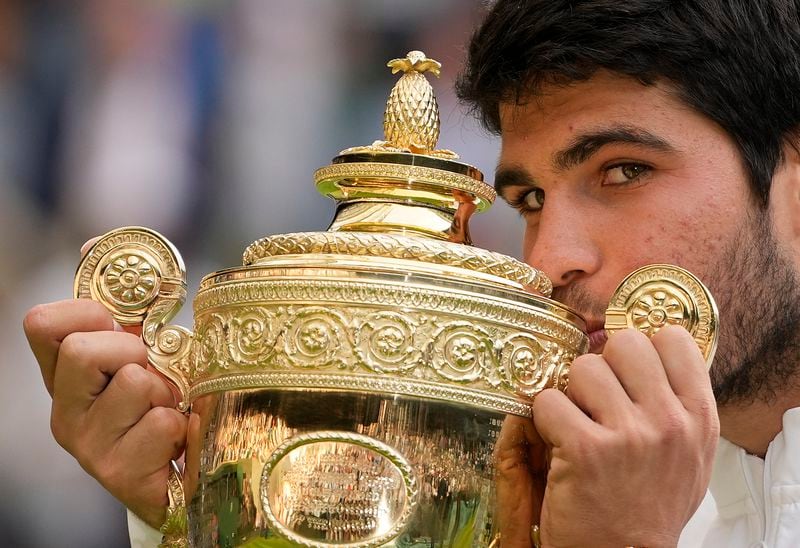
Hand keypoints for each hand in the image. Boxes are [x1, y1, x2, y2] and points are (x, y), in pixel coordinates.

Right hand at [23, 298, 187, 528]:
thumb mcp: (141, 350)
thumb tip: (93, 243)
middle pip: (82, 350)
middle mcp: (65, 411)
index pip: (41, 324)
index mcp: (64, 375)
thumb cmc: (159, 402)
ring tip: (168, 408)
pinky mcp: (118, 474)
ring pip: (134, 383)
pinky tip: (176, 438)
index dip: (85, 311)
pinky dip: (182, 424)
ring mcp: (87, 446)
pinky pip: (162, 423)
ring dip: (166, 391)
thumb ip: (122, 307)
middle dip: (132, 351)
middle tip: (151, 372)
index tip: (116, 325)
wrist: (180, 472)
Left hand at [496, 326, 718, 546]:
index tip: (628, 369)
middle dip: (603, 365)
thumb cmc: (651, 506)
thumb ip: (676, 403)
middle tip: (597, 399)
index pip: (672, 339)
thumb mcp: (688, 454)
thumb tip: (654, 349)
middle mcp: (670, 421)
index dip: (643, 347)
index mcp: (699, 417)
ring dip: (572, 394)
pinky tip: (558, 442)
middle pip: (624, 343)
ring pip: (583, 368)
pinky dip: (544, 419)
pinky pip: (548, 400)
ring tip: (578, 424)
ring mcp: (629, 434)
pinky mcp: (587, 449)